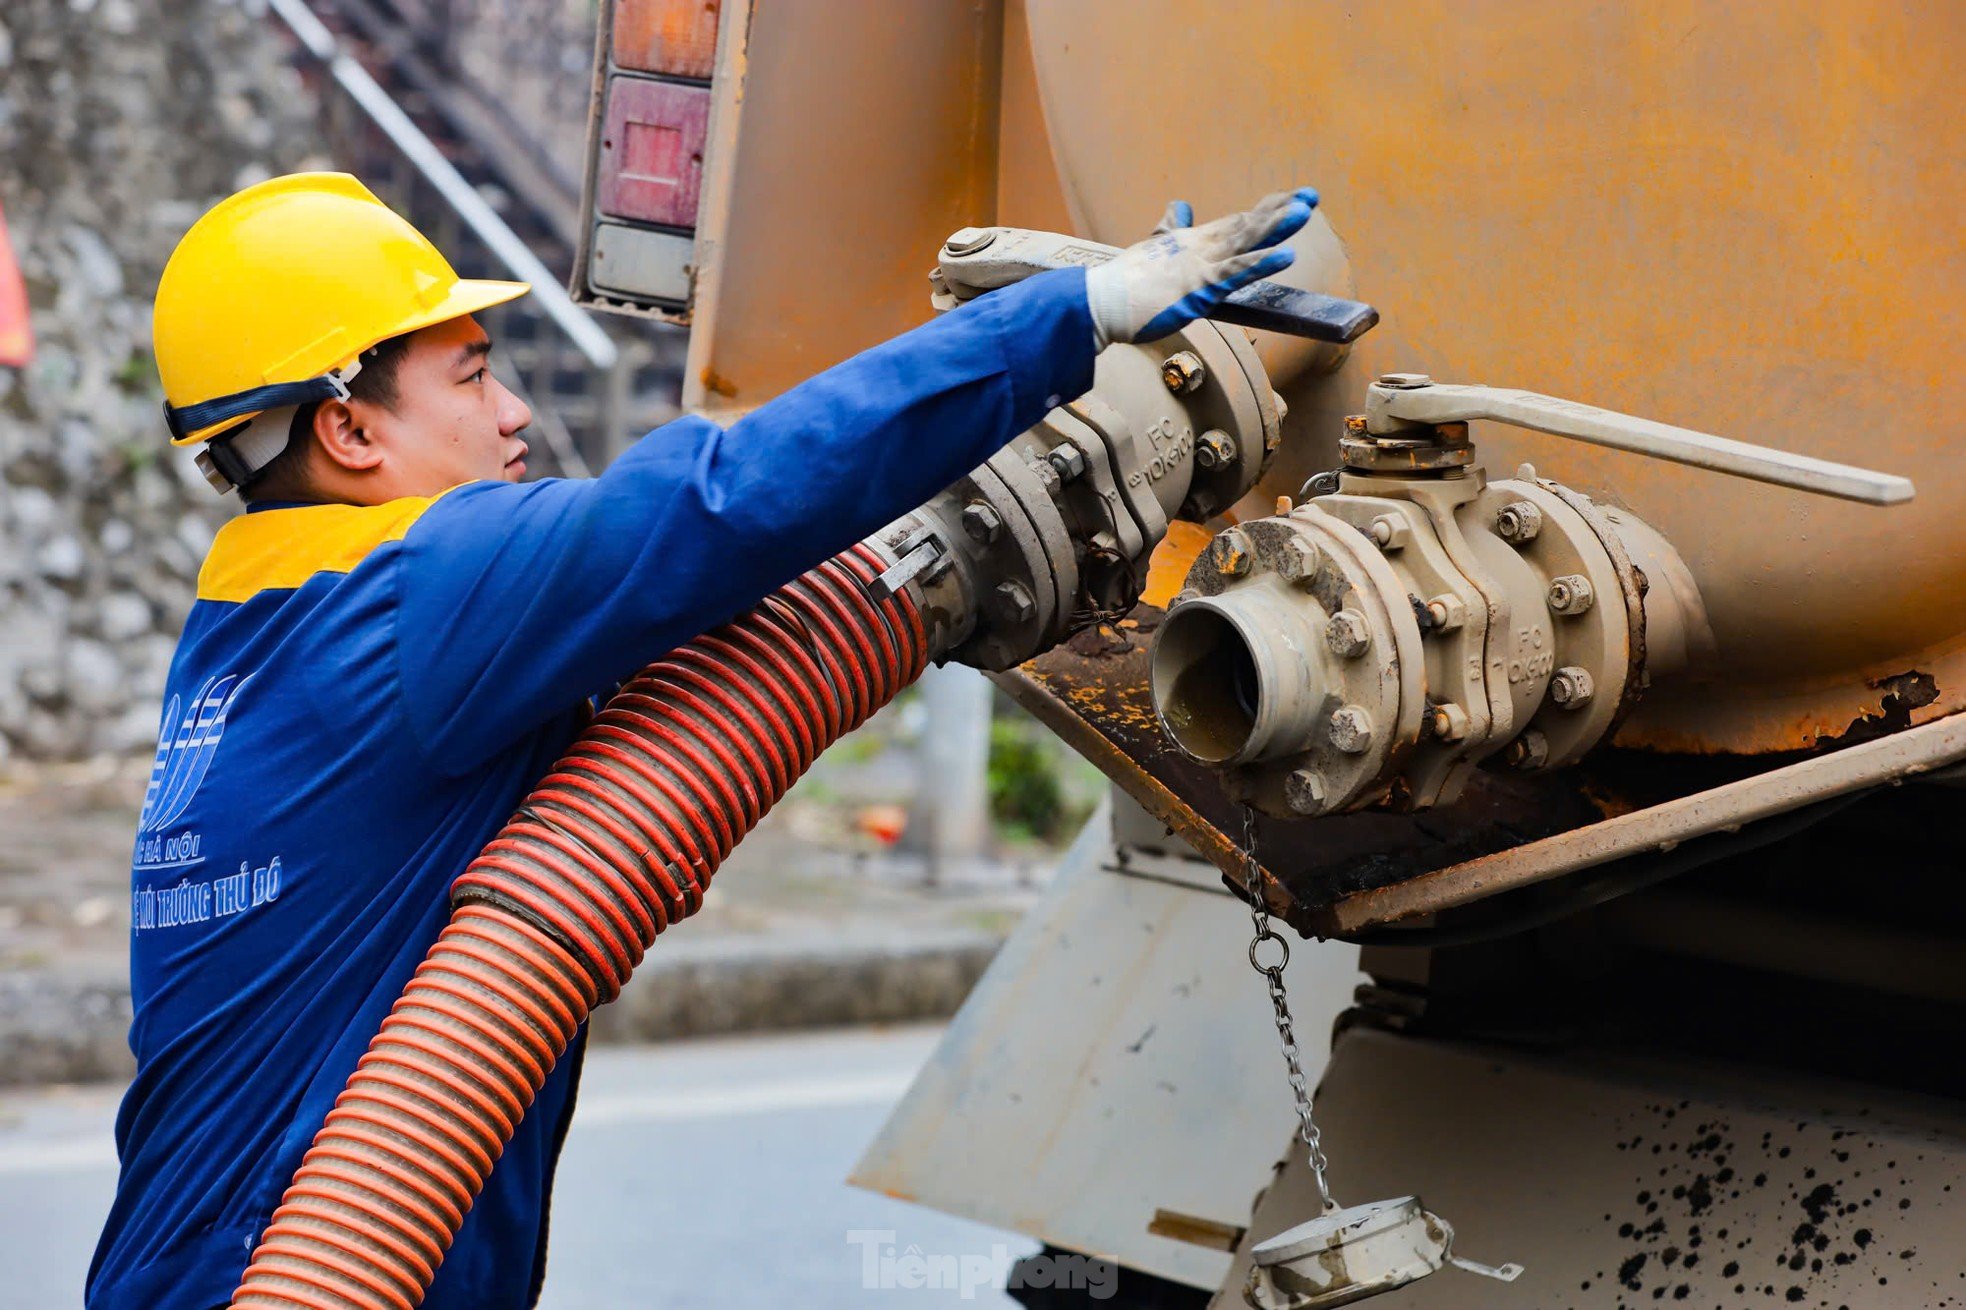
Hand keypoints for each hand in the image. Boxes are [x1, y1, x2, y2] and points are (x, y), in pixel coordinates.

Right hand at [1084, 188, 1318, 347]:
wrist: (1099, 303)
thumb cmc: (1121, 286)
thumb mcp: (1150, 252)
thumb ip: (1169, 230)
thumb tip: (1180, 208)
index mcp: (1190, 243)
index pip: (1234, 222)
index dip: (1264, 210)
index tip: (1290, 198)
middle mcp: (1198, 247)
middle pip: (1246, 225)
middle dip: (1279, 210)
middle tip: (1311, 195)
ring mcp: (1199, 266)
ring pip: (1244, 242)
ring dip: (1276, 227)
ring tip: (1305, 211)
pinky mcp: (1196, 288)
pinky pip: (1235, 274)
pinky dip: (1261, 263)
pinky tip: (1286, 255)